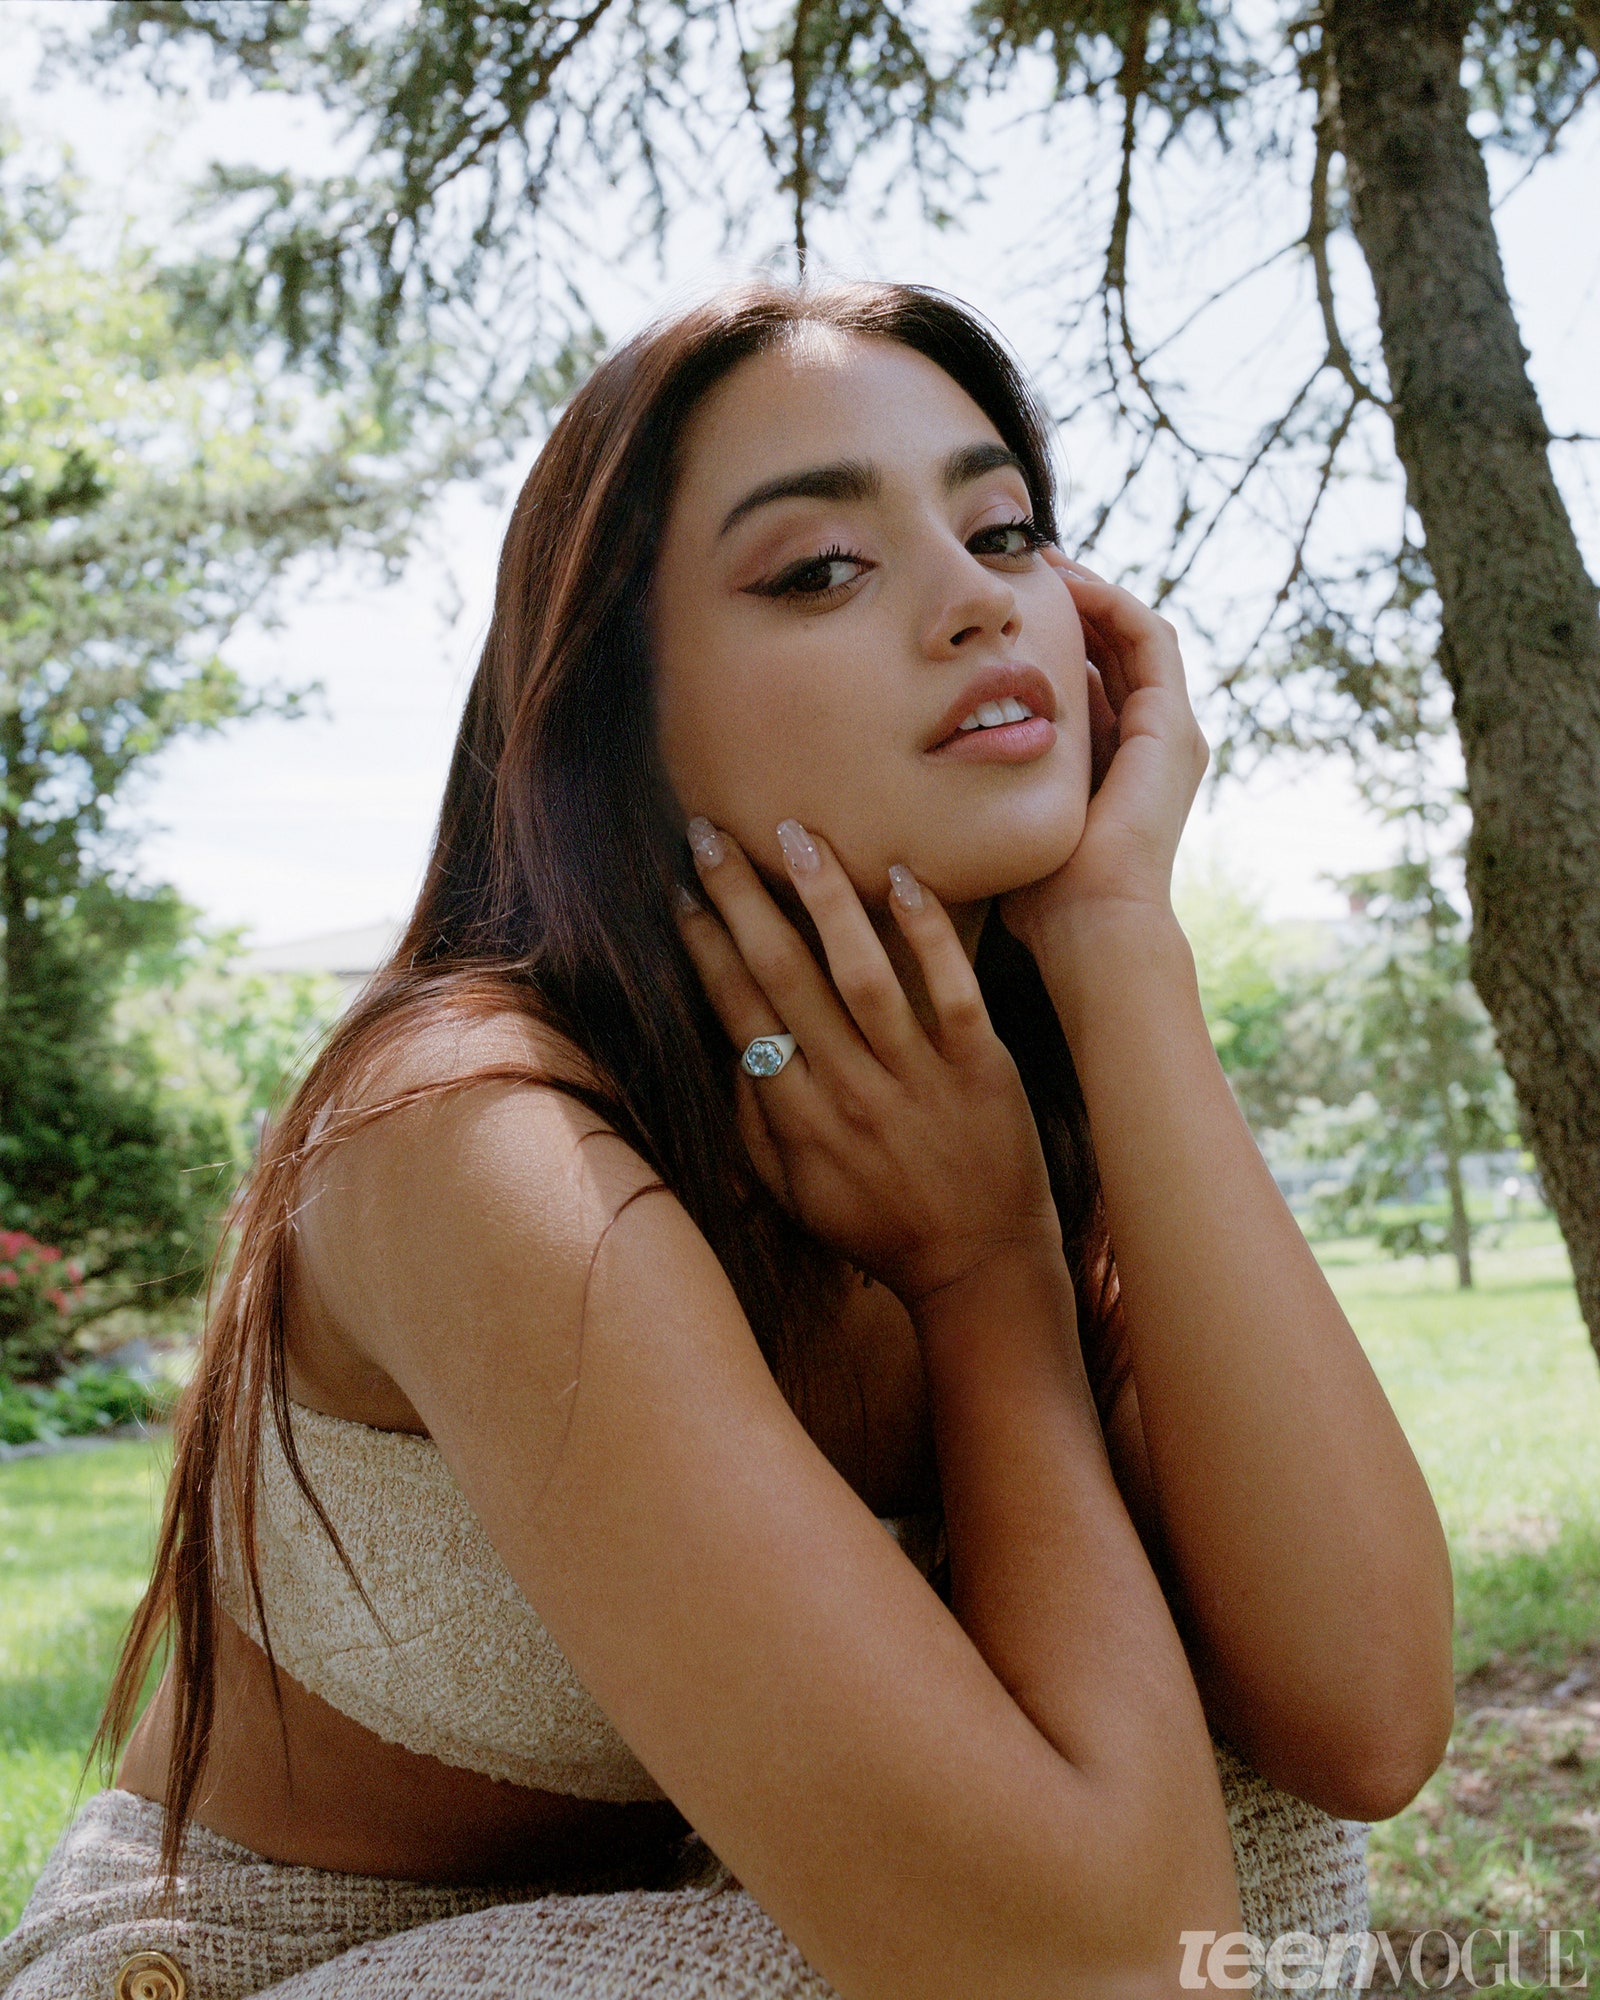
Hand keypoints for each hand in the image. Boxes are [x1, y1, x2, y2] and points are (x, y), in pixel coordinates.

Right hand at [675, 818, 1060, 1309]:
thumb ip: (752, 1126)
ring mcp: (917, 1078)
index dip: (706, 947)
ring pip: (861, 973)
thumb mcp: (794, 1195)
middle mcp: (850, 1092)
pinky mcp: (983, 1068)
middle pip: (784, 977)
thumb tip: (727, 1049)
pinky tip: (901, 876)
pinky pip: (950, 989)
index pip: (740, 1013)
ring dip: (824, 899)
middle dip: (740, 900)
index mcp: (798, 1120)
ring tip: (794, 836)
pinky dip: (925, 933)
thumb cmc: (881, 1226)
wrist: (981, 1268)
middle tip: (711, 835)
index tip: (683, 892)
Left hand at [1000, 551, 1209, 954]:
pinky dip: (1112, 605)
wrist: (1091, 927)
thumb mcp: (1015, 817)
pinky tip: (1067, 585)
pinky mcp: (1174, 726)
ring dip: (1093, 593)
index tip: (1005, 614)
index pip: (1094, 680)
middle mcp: (1154, 744)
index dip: (1056, 641)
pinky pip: (1149, 638)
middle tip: (1026, 568)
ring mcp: (1172, 733)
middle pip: (1117, 650)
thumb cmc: (1042, 896)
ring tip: (1045, 563)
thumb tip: (953, 749)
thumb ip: (1004, 778)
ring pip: (1135, 635)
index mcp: (1119, 765)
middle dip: (1075, 605)